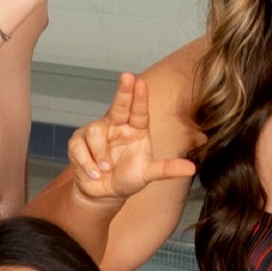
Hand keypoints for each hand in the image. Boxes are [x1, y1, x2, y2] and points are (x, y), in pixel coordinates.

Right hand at [67, 72, 198, 203]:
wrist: (104, 193)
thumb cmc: (127, 178)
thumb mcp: (149, 174)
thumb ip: (168, 169)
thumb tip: (192, 168)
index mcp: (136, 129)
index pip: (138, 110)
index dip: (139, 97)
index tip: (141, 82)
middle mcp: (117, 126)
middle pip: (118, 105)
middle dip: (122, 92)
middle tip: (127, 76)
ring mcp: (97, 133)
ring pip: (94, 130)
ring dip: (100, 152)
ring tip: (105, 168)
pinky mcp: (79, 143)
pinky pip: (79, 147)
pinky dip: (86, 163)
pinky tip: (94, 173)